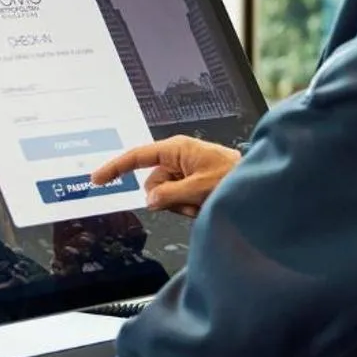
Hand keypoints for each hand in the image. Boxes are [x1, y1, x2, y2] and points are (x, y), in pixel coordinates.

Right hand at [91, 136, 242, 216]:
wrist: (259, 182)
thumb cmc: (235, 175)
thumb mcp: (200, 188)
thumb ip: (170, 195)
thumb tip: (150, 201)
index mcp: (176, 149)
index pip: (136, 157)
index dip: (115, 168)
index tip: (97, 178)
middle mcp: (178, 158)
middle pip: (152, 185)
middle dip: (168, 199)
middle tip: (192, 201)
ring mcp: (185, 171)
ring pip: (164, 196)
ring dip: (181, 205)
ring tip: (203, 202)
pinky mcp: (191, 182)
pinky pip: (177, 200)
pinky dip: (188, 207)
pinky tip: (205, 204)